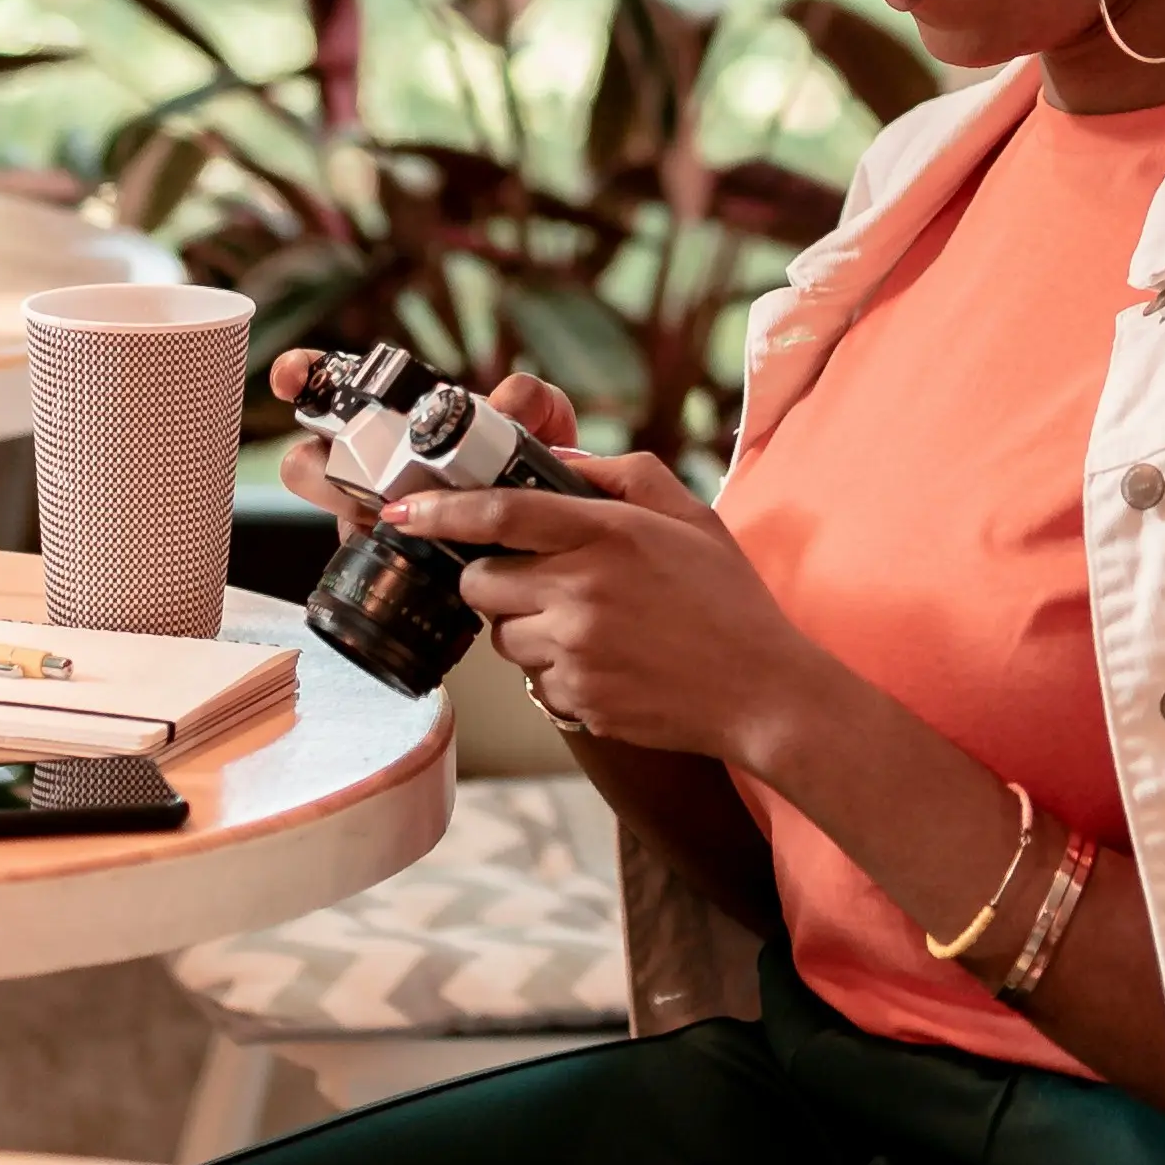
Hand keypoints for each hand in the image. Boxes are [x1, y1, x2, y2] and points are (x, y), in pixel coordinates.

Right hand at [267, 358, 595, 532]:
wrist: (549, 530)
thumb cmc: (533, 464)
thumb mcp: (542, 423)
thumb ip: (531, 401)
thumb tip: (508, 402)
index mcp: (399, 413)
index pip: (330, 387)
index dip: (299, 376)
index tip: (290, 379)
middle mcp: (371, 461)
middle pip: (308, 460)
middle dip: (321, 467)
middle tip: (364, 477)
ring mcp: (372, 511)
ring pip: (329, 510)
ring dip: (353, 511)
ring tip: (399, 516)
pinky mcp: (386, 559)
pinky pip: (365, 562)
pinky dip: (388, 560)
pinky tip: (424, 557)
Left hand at [414, 436, 843, 772]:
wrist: (762, 691)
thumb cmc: (728, 599)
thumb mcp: (689, 515)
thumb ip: (621, 475)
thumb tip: (557, 463)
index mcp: (605, 537)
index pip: (497, 515)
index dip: (439, 511)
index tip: (402, 511)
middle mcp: (580, 593)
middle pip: (480, 582)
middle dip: (496, 579)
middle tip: (541, 580)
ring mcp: (574, 653)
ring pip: (502, 636)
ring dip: (527, 628)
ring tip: (589, 626)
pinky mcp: (574, 701)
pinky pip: (533, 682)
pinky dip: (556, 672)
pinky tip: (607, 663)